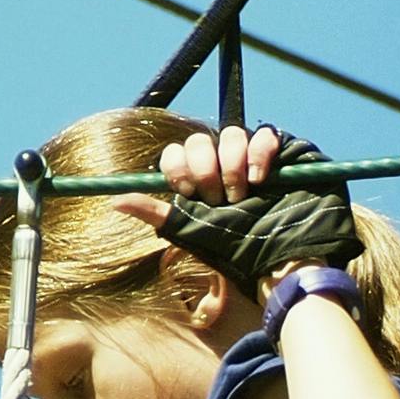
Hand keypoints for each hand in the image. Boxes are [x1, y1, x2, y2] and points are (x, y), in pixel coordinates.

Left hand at [109, 120, 360, 288]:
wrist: (283, 264)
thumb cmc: (240, 251)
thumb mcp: (192, 232)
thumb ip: (157, 213)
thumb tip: (115, 201)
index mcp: (201, 179)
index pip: (178, 153)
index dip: (179, 166)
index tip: (188, 192)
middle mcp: (225, 165)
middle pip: (201, 141)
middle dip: (205, 169)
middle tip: (218, 200)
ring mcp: (254, 158)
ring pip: (231, 134)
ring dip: (232, 164)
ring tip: (243, 195)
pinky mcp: (284, 155)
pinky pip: (265, 134)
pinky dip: (259, 153)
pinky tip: (260, 180)